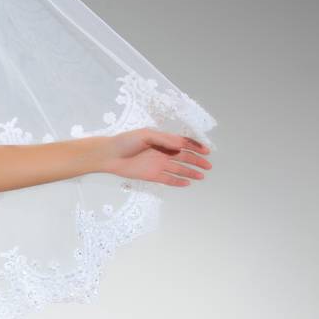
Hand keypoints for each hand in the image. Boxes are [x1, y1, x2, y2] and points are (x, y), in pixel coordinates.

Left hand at [97, 128, 213, 186]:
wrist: (109, 155)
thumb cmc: (126, 141)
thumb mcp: (145, 135)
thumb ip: (164, 139)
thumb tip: (181, 145)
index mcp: (163, 140)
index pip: (184, 143)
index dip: (196, 146)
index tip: (206, 151)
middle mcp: (163, 152)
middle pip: (185, 157)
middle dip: (197, 161)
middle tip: (208, 166)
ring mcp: (158, 165)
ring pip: (179, 169)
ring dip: (191, 172)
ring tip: (202, 176)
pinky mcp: (152, 175)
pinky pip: (168, 179)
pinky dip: (178, 182)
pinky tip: (187, 183)